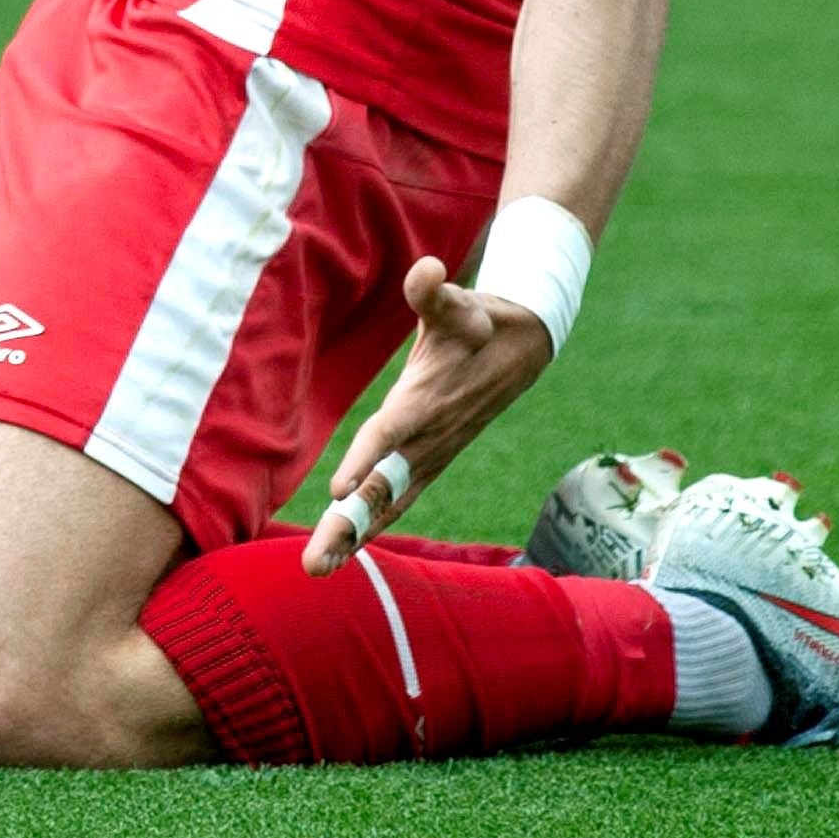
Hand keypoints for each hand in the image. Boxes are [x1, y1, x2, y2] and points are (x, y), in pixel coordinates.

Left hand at [300, 257, 554, 574]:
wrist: (523, 351)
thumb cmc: (480, 323)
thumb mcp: (460, 303)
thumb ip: (434, 291)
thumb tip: (423, 268)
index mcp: (429, 401)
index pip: (391, 434)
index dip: (368, 459)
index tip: (340, 491)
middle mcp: (428, 439)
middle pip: (384, 489)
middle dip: (350, 527)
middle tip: (315, 565)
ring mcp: (431, 457)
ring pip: (389, 505)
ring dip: (354, 538)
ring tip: (318, 569)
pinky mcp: (429, 465)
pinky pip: (397, 503)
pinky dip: (372, 529)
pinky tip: (344, 552)